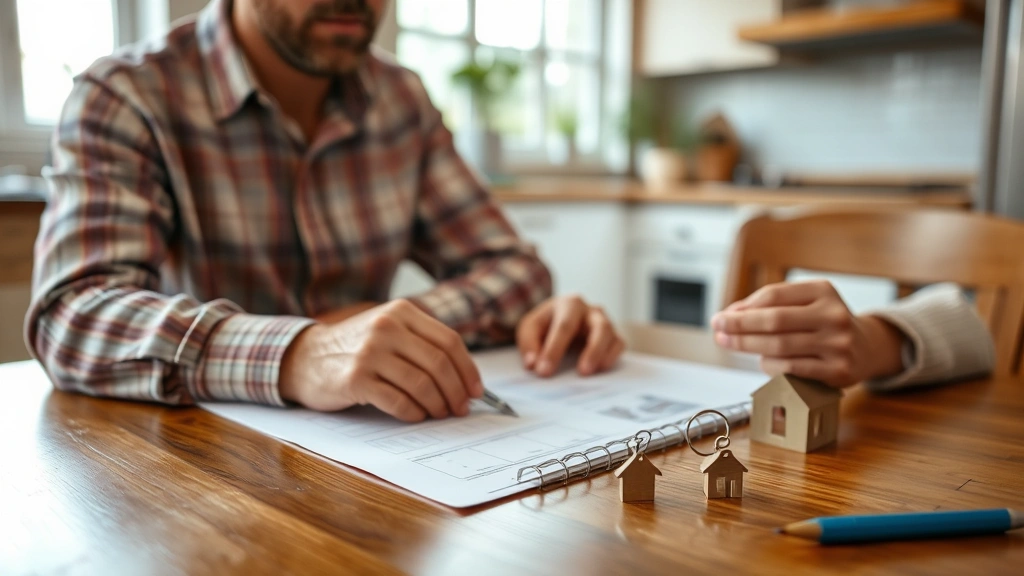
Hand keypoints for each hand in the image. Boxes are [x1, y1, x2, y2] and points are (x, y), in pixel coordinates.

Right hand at [279, 300, 482, 420]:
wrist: (307, 357)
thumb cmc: (357, 348)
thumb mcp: (389, 329)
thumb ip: (422, 344)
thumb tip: (465, 379)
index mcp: (401, 312)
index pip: (449, 341)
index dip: (468, 369)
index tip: (476, 390)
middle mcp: (386, 327)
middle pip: (439, 364)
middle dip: (456, 391)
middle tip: (461, 408)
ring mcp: (369, 353)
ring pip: (422, 384)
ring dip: (438, 405)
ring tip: (440, 414)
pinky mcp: (356, 379)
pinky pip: (398, 401)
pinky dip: (414, 413)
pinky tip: (417, 416)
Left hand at [516, 295, 624, 376]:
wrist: (558, 319)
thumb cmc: (545, 324)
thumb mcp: (530, 328)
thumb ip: (529, 344)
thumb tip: (533, 364)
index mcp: (569, 304)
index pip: (564, 326)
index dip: (554, 349)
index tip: (544, 371)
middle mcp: (591, 311)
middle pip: (598, 327)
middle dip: (591, 350)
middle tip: (582, 372)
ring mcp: (605, 322)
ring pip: (611, 335)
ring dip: (602, 355)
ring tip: (590, 372)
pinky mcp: (612, 336)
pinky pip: (618, 345)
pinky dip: (612, 357)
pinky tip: (601, 369)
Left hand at [711, 281, 905, 387]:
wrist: (866, 348)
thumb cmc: (822, 323)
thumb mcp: (804, 304)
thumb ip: (770, 306)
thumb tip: (730, 315)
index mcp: (823, 290)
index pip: (774, 296)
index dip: (743, 307)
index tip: (722, 316)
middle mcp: (833, 315)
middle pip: (774, 321)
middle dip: (740, 326)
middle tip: (718, 329)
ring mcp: (838, 344)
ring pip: (780, 346)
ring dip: (748, 346)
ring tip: (730, 343)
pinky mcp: (838, 371)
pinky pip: (792, 369)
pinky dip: (770, 365)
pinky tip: (760, 360)